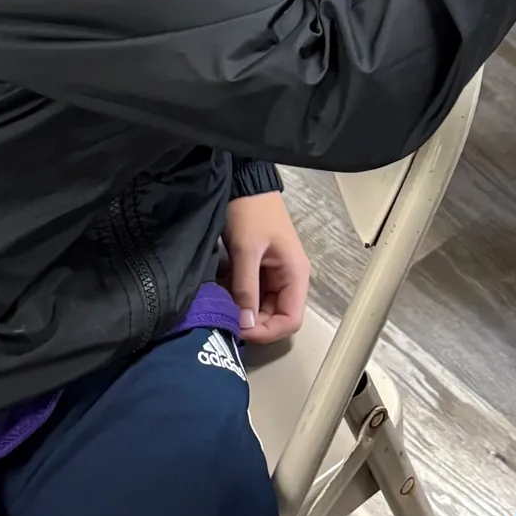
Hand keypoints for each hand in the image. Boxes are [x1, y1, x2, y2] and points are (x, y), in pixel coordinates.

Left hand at [223, 188, 310, 339]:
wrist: (245, 184)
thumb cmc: (251, 212)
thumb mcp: (246, 250)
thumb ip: (246, 288)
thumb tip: (245, 325)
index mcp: (295, 274)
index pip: (291, 320)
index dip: (267, 332)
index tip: (240, 331)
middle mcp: (289, 279)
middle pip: (276, 317)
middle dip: (252, 324)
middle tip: (224, 321)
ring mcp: (275, 276)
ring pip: (262, 308)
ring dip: (242, 312)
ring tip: (220, 307)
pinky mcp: (260, 271)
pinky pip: (252, 295)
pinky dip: (237, 299)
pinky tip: (220, 295)